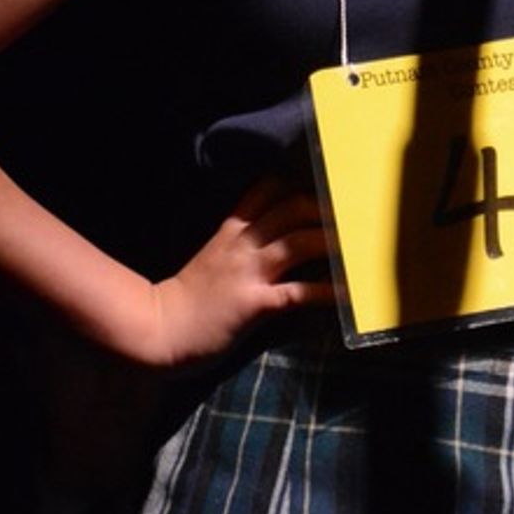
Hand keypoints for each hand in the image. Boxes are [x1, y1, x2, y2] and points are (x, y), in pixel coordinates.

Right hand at [145, 177, 334, 367]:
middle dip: (322, 210)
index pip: (264, 191)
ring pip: (298, 242)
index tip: (319, 187)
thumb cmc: (186, 299)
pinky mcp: (256, 304)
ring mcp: (249, 272)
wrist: (158, 328)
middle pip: (290, 209)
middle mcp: (242, 245)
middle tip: (347, 219)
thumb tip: (272, 239)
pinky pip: (298, 292)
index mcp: (230, 231)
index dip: (294, 185)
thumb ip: (238, 244)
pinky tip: (346, 293)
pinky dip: (326, 291)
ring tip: (355, 246)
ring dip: (330, 242)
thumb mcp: (211, 258)